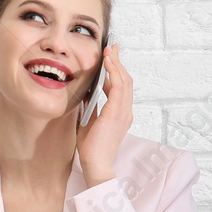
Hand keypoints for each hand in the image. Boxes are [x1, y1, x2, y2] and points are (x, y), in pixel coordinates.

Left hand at [76, 42, 131, 187]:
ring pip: (125, 81)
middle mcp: (126, 111)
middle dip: (119, 62)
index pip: (121, 86)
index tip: (111, 56)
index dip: (117, 70)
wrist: (95, 164)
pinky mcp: (118, 114)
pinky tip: (108, 64)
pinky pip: (120, 88)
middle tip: (112, 47)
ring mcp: (124, 112)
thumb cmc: (92, 147)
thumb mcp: (89, 120)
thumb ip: (91, 105)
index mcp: (120, 113)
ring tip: (110, 51)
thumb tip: (84, 90)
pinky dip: (115, 73)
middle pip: (126, 80)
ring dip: (117, 64)